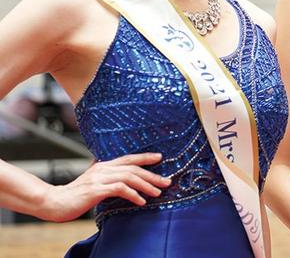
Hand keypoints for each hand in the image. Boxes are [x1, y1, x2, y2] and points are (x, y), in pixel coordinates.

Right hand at [37, 153, 170, 221]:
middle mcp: (103, 168)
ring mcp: (99, 178)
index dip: (145, 157)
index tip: (160, 157)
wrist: (54, 202)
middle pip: (133, 168)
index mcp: (103, 165)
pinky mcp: (96, 190)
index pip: (128, 158)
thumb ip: (105, 176)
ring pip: (129, 177)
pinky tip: (141, 201)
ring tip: (157, 192)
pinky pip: (120, 189)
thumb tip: (120, 176)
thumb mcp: (92, 181)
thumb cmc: (75, 194)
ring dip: (146, 185)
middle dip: (152, 174)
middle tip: (166, 181)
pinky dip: (133, 194)